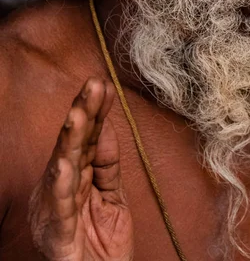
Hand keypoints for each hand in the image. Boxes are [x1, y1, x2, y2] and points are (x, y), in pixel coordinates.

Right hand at [29, 77, 133, 260]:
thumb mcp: (113, 197)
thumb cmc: (101, 244)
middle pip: (74, 144)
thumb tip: (108, 126)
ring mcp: (58, 208)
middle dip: (84, 113)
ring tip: (77, 114)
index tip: (107, 86)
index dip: (97, 112)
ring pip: (64, 166)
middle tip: (93, 85)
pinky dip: (60, 185)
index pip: (88, 138)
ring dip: (70, 140)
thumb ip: (109, 164)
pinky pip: (60, 207)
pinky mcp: (57, 233)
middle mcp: (64, 187)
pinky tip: (63, 164)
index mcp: (77, 177)